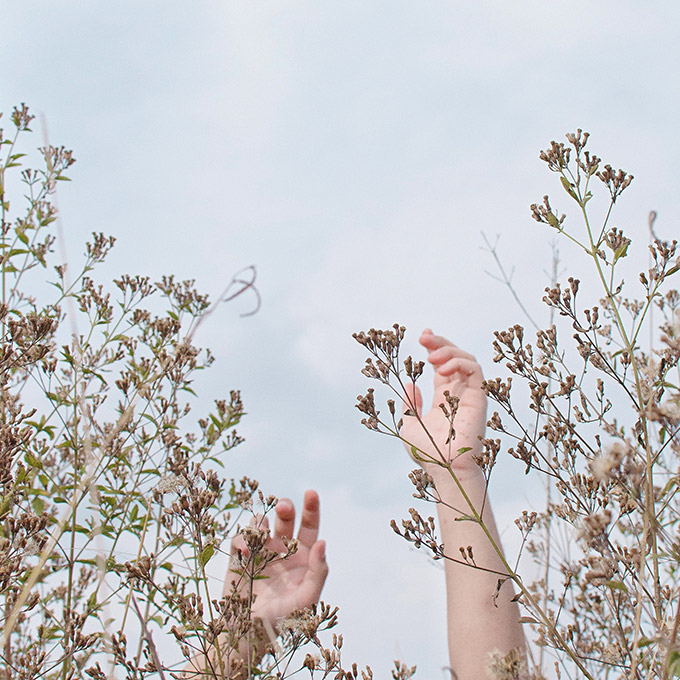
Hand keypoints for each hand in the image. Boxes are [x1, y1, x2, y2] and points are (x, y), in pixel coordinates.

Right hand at [226, 490, 327, 633]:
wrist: (250, 635)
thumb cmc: (285, 619)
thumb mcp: (307, 599)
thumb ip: (318, 572)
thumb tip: (323, 543)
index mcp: (302, 555)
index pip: (309, 526)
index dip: (311, 508)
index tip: (311, 493)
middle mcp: (282, 548)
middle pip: (285, 517)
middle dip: (285, 507)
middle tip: (283, 506)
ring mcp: (260, 550)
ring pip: (261, 522)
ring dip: (261, 522)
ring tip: (260, 536)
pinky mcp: (239, 556)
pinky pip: (240, 537)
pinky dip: (243, 539)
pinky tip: (246, 552)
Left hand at [400, 329, 486, 476]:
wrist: (444, 468)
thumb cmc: (428, 453)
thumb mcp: (409, 424)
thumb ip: (410, 404)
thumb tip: (410, 383)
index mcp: (444, 398)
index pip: (443, 366)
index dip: (435, 348)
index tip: (422, 336)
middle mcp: (459, 393)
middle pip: (455, 357)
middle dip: (440, 343)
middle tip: (424, 336)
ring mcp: (470, 394)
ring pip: (467, 359)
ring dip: (449, 351)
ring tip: (430, 358)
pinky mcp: (479, 397)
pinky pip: (475, 370)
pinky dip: (459, 363)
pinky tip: (441, 370)